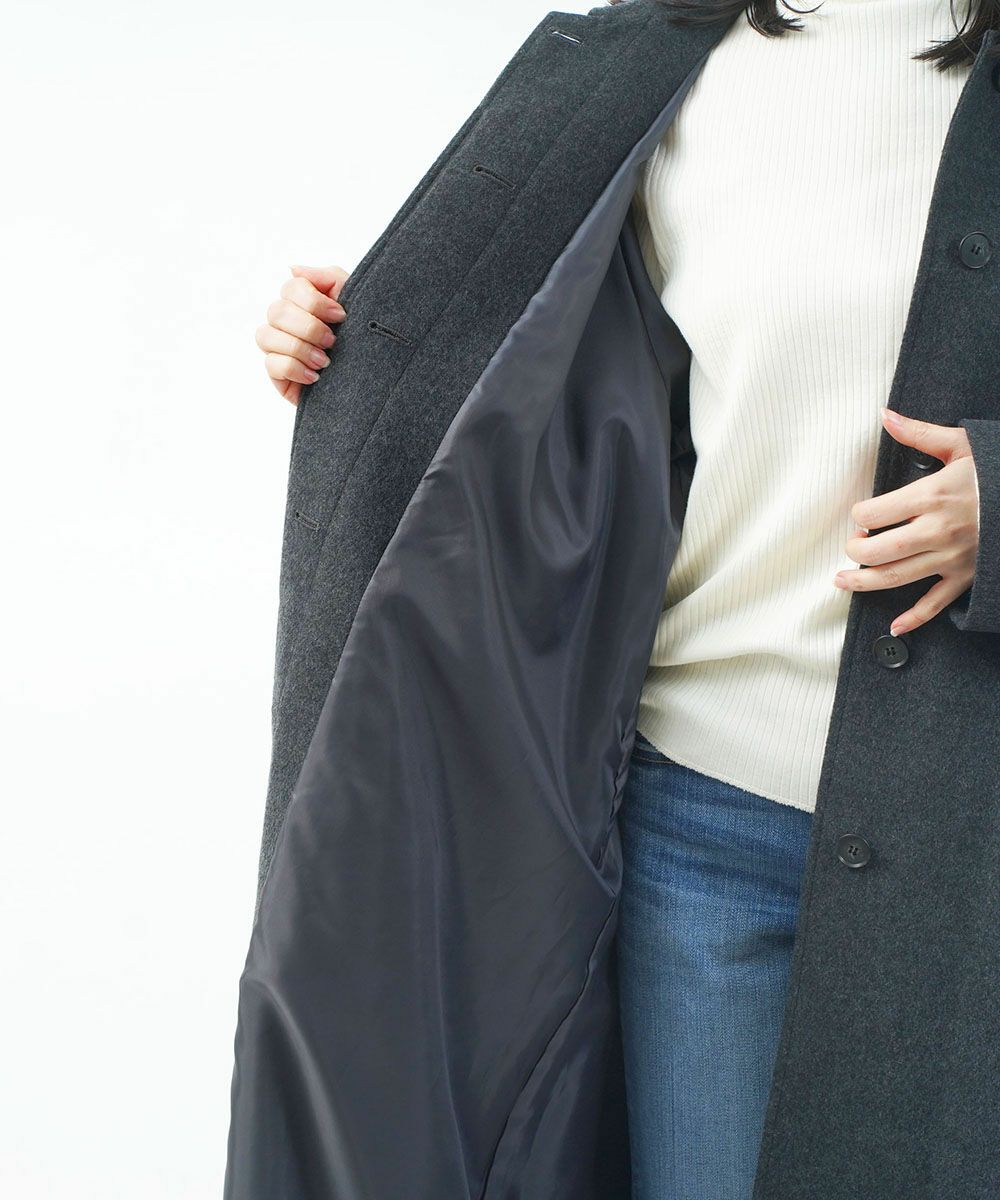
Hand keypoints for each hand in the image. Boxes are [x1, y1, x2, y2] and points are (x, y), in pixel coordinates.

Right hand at [255, 264, 349, 405]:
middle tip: (332, 342)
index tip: (341, 316)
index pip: (291, 288)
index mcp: (302, 301)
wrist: (372, 379)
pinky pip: (271, 364)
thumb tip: (293, 269)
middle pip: (277, 311)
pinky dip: (295, 369)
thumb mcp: (353, 301)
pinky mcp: (277, 373)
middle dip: (309, 328)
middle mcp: (285, 321)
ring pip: (266, 336)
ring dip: (300, 348)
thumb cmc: (361, 338)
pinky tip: (315, 377)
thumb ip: (327, 278)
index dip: (314, 302)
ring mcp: (278, 347)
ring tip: (324, 362)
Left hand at [833, 407, 979, 635]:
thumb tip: (884, 415)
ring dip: (864, 584)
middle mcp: (938, 531)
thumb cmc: (999, 469)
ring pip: (898, 578)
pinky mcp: (967, 576)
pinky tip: (895, 627)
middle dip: (855, 552)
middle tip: (850, 548)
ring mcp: (953, 557)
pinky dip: (915, 618)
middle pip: (880, 551)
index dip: (859, 517)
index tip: (860, 517)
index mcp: (932, 496)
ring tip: (841, 581)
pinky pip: (937, 603)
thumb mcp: (962, 444)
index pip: (873, 515)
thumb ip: (919, 433)